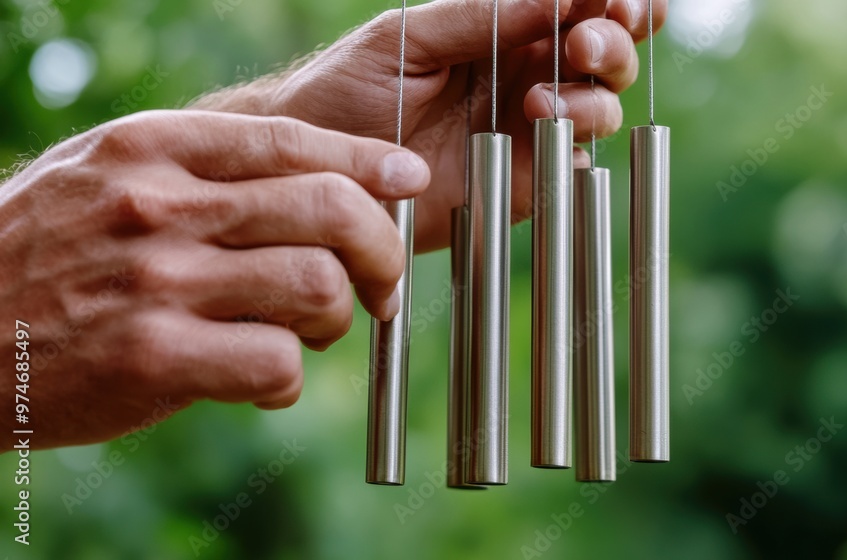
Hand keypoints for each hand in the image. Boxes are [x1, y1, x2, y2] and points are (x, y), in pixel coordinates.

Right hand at [0, 110, 429, 448]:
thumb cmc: (41, 253)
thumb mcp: (106, 176)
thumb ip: (201, 172)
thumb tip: (317, 186)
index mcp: (153, 149)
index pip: (294, 141)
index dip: (368, 161)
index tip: (407, 178)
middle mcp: (160, 205)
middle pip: (329, 211)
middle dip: (382, 249)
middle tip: (380, 281)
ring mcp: (158, 281)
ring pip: (319, 287)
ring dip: (336, 318)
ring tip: (306, 332)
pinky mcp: (154, 358)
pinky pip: (280, 362)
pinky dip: (288, 377)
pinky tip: (260, 380)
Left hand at [197, 0, 666, 251]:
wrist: (320, 169)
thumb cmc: (348, 90)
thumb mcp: (410, 37)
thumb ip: (480, 17)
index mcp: (505, 31)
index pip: (579, 7)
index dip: (612, 1)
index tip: (610, 0)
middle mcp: (527, 77)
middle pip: (607, 56)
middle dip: (612, 44)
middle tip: (582, 45)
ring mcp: (529, 131)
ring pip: (601, 109)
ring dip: (593, 98)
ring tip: (542, 100)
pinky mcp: (523, 182)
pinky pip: (573, 166)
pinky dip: (574, 147)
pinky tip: (540, 129)